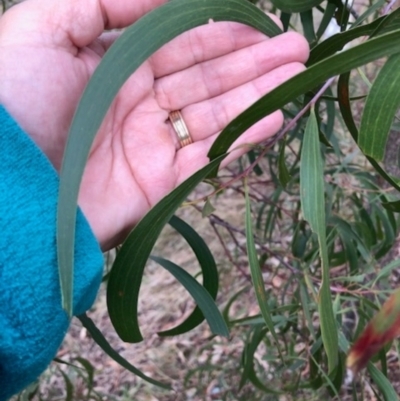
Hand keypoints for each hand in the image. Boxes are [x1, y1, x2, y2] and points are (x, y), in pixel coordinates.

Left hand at [0, 0, 308, 249]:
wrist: (11, 192)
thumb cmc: (14, 103)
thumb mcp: (43, 30)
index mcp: (116, 66)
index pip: (180, 45)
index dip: (220, 33)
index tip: (260, 24)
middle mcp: (139, 104)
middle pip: (206, 78)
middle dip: (251, 62)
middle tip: (296, 49)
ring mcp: (153, 145)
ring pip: (215, 115)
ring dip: (257, 95)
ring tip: (296, 76)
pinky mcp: (161, 184)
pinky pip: (209, 157)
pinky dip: (242, 138)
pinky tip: (274, 118)